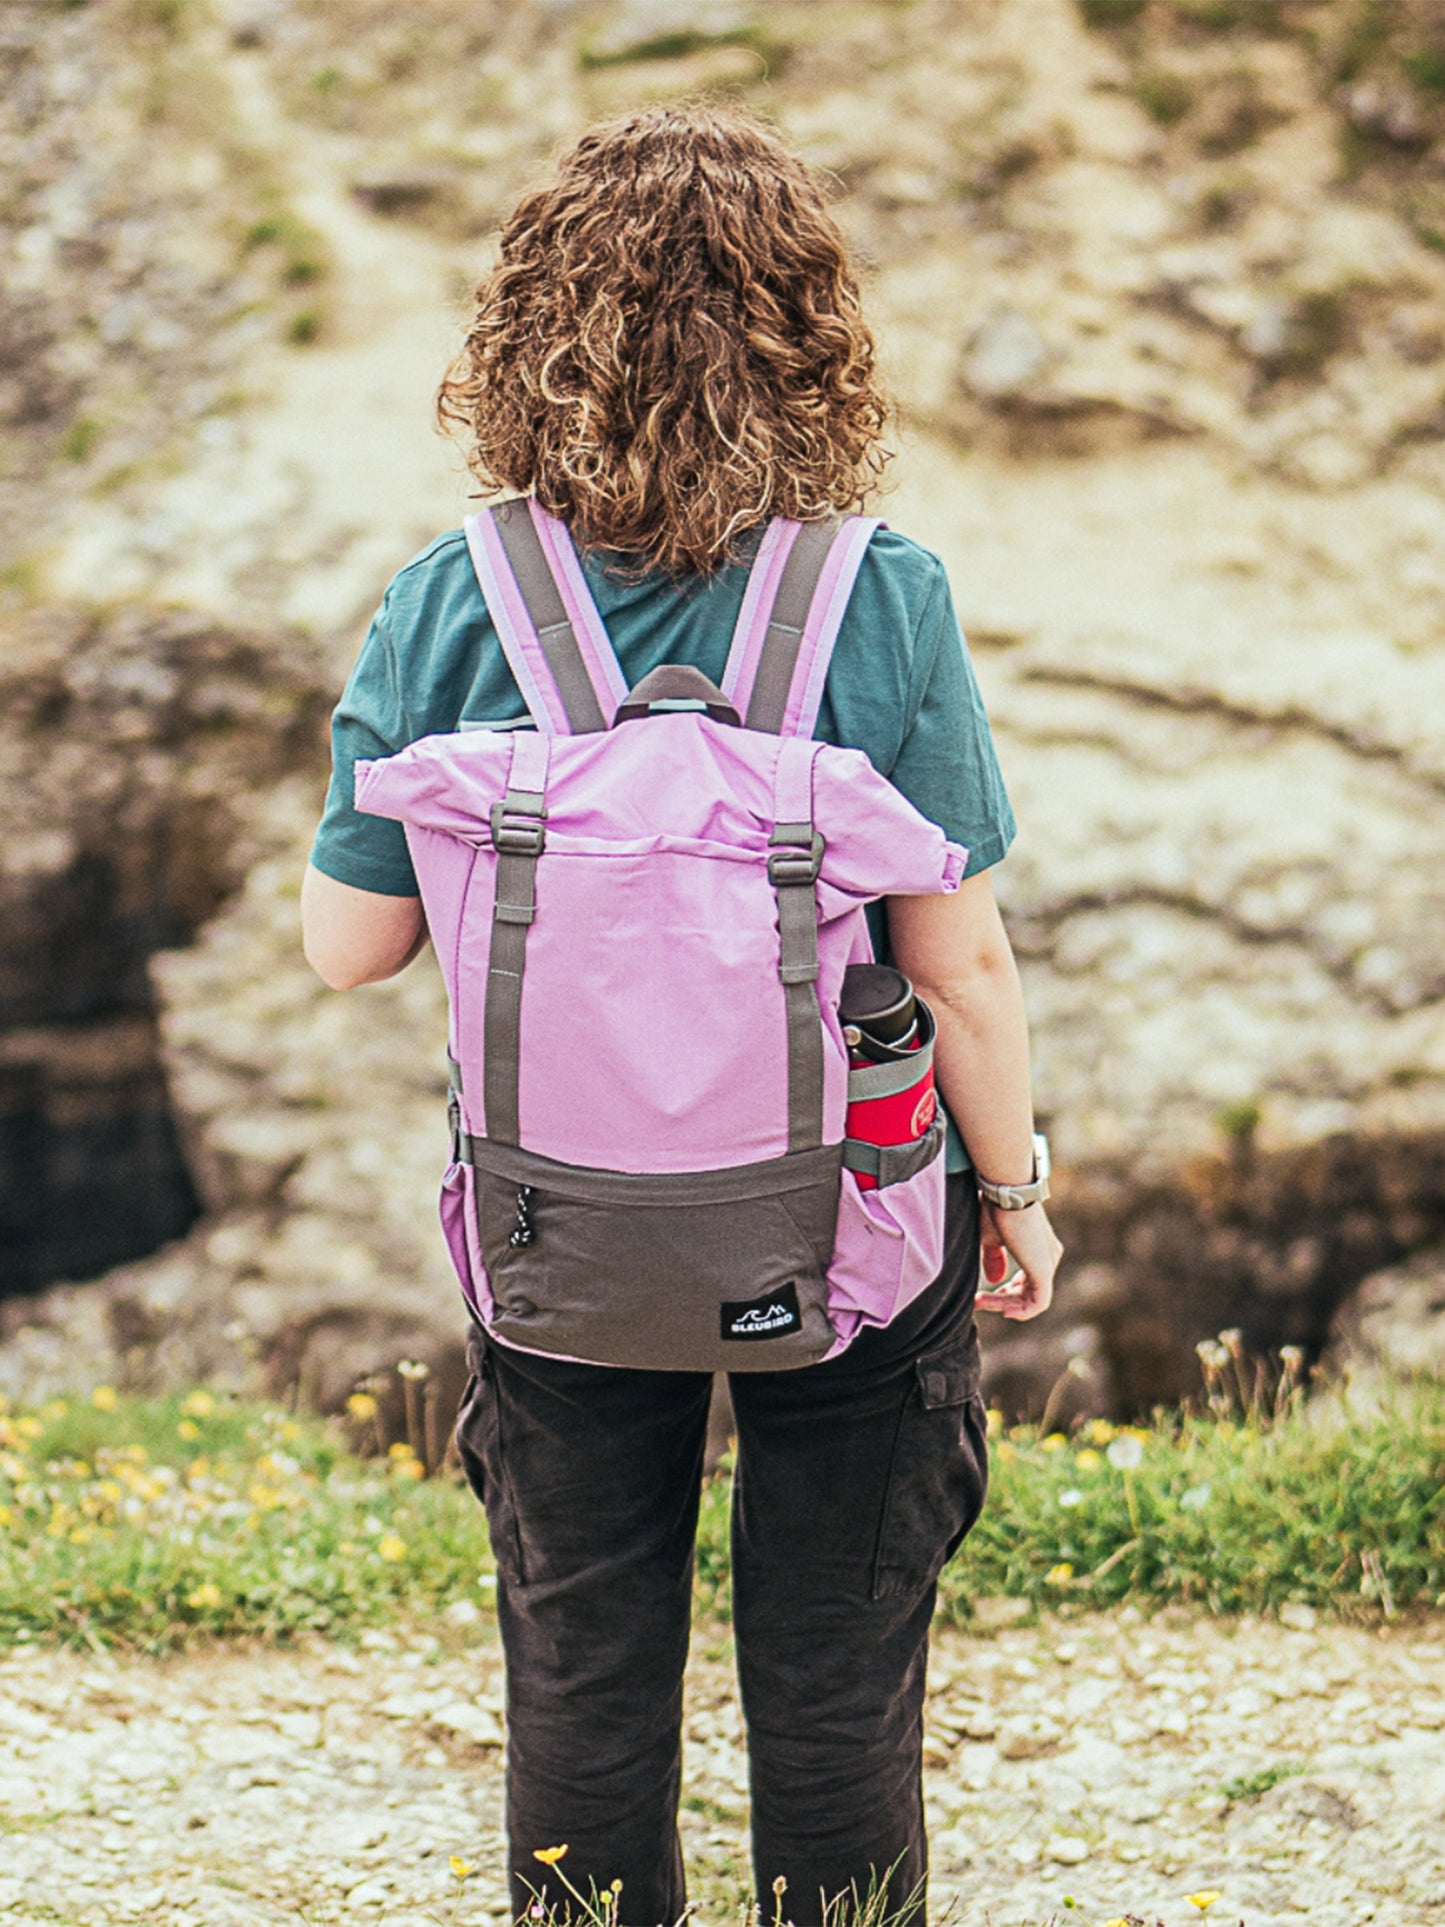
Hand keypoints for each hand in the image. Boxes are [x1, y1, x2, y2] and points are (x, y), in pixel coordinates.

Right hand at [975, 1199, 1061, 1320]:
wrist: (1005, 1193)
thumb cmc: (995, 1207)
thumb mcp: (990, 1237)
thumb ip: (994, 1260)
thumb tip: (995, 1281)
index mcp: (1039, 1247)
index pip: (1027, 1280)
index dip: (1005, 1293)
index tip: (980, 1296)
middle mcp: (1048, 1256)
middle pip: (1028, 1292)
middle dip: (1002, 1301)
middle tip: (977, 1301)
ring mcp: (1048, 1264)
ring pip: (1031, 1300)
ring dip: (1004, 1305)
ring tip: (979, 1301)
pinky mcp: (1044, 1270)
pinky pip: (1037, 1303)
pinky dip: (1021, 1311)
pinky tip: (1004, 1311)